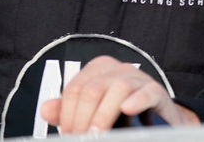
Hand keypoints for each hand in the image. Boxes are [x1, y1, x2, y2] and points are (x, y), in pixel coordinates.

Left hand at [38, 55, 200, 133]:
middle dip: (83, 119)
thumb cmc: (120, 117)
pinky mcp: (157, 91)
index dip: (67, 115)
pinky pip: (147, 91)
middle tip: (83, 139)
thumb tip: (46, 110)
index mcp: (98, 70)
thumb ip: (67, 111)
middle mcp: (117, 69)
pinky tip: (128, 110)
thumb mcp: (92, 112)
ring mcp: (138, 78)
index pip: (75, 88)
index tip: (69, 135)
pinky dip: (137, 100)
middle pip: (93, 90)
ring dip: (104, 115)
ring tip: (99, 135)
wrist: (156, 123)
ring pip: (117, 88)